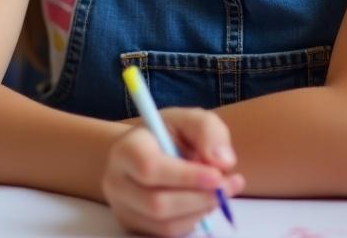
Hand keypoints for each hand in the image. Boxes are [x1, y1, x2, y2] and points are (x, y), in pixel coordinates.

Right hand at [103, 107, 244, 236]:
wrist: (143, 152)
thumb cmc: (168, 133)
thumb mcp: (188, 119)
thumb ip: (207, 131)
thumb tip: (223, 161)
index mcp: (127, 148)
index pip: (150, 168)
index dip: (186, 177)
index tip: (218, 176)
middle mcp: (117, 182)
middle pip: (156, 203)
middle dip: (199, 198)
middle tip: (229, 186)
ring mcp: (124, 209)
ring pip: (164, 224)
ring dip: (200, 211)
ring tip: (221, 192)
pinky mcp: (134, 227)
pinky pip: (167, 234)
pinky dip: (192, 220)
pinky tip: (203, 201)